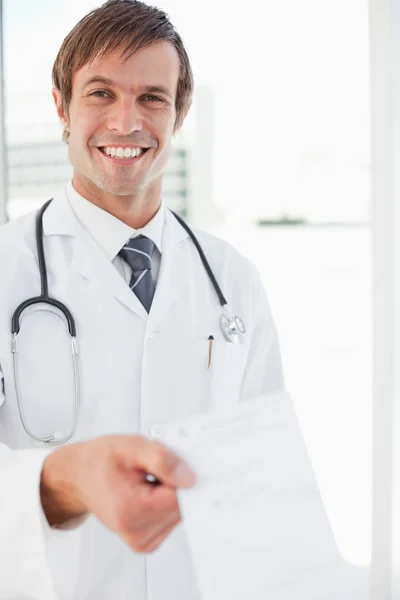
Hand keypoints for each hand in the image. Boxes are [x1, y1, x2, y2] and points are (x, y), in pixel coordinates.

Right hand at [40, 435, 195, 552]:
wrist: (80, 477)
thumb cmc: (101, 461)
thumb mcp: (131, 447)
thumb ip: (162, 460)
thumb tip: (190, 479)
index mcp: (131, 511)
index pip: (180, 496)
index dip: (180, 474)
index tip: (169, 461)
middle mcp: (137, 533)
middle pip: (182, 506)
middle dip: (175, 482)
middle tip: (154, 467)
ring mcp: (142, 541)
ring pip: (180, 512)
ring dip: (171, 492)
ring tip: (149, 479)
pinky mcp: (147, 542)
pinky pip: (172, 519)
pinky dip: (166, 502)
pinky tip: (149, 492)